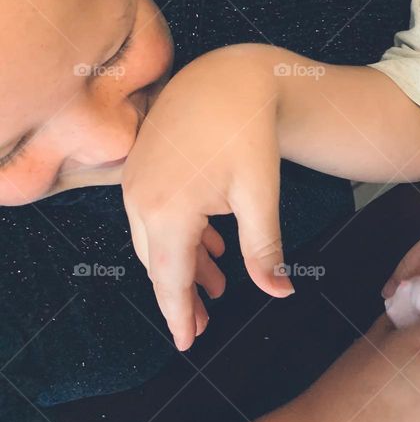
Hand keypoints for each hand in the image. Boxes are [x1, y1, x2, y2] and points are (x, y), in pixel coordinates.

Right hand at [122, 46, 293, 350]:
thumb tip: (281, 292)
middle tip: (202, 325)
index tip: (187, 345)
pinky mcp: (142, 166)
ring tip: (216, 288)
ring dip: (185, 265)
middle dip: (181, 296)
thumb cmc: (249, 133)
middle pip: (158, 264)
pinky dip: (181, 236)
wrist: (231, 76)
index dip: (179, 315)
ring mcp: (136, 181)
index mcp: (168, 211)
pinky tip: (212, 245)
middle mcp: (141, 199)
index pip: (170, 280)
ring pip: (157, 240)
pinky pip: (155, 215)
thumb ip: (264, 248)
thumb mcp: (260, 195)